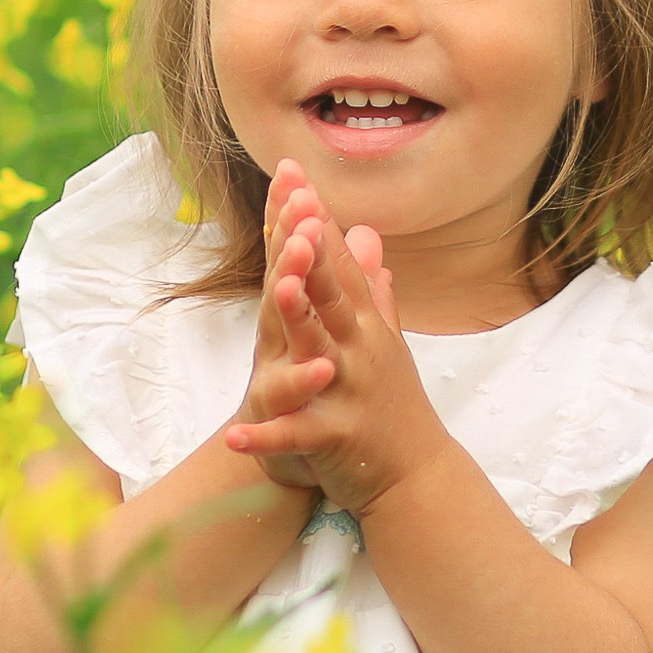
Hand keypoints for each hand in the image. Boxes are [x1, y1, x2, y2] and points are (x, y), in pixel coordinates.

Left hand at [227, 172, 452, 516]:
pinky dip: (267, 437)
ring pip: (320, 350)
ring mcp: (349, 392)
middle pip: (335, 294)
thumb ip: (371, 287)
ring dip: (301, 318)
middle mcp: (361, 350)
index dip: (318, 220)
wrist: (416, 476)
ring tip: (279, 289)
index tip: (297, 176)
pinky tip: (237, 434)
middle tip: (302, 210)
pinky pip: (296, 436)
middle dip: (317, 253)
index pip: (340, 264)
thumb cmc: (393, 404)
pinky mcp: (336, 437)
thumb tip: (366, 234)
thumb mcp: (384, 340)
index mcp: (366, 326)